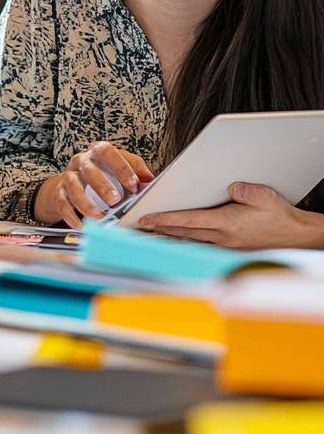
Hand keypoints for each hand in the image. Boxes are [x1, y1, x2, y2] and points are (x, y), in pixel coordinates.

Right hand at [34, 141, 154, 227]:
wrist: (72, 181)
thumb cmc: (103, 174)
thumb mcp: (119, 167)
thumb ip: (136, 170)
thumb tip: (152, 182)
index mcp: (97, 151)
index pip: (107, 152)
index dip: (121, 167)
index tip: (134, 185)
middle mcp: (80, 161)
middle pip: (88, 169)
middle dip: (102, 185)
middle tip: (115, 201)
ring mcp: (68, 175)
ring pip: (72, 185)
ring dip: (85, 202)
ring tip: (99, 216)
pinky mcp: (59, 192)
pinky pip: (62, 203)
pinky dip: (71, 215)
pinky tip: (81, 225)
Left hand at [139, 182, 323, 249]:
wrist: (296, 237)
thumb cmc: (280, 217)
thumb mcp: (265, 196)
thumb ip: (246, 191)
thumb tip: (230, 186)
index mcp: (227, 224)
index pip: (187, 221)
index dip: (164, 219)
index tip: (145, 218)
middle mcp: (222, 237)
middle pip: (182, 232)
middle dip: (159, 228)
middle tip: (137, 224)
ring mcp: (225, 245)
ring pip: (190, 239)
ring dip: (170, 235)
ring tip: (150, 229)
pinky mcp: (229, 247)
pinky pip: (201, 243)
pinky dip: (185, 238)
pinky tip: (176, 235)